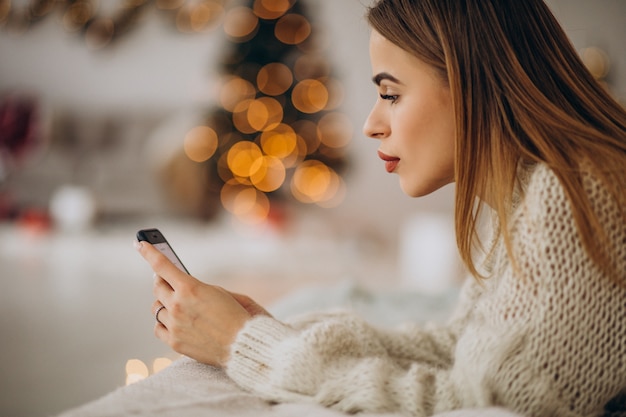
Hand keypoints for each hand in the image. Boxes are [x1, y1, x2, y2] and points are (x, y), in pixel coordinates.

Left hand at [135, 240, 270, 366]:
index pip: (162, 265)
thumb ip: (197, 287)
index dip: (149, 252)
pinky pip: (158, 327)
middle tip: (166, 280)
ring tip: (178, 305)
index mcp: (191, 288)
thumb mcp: (220, 292)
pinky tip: (175, 322)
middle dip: (162, 281)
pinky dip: (164, 323)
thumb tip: (180, 288)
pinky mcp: (174, 342)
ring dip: (165, 304)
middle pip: (157, 287)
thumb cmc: (237, 316)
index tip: (140, 244)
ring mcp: (174, 325)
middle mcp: (178, 305)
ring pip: (157, 308)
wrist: (244, 345)